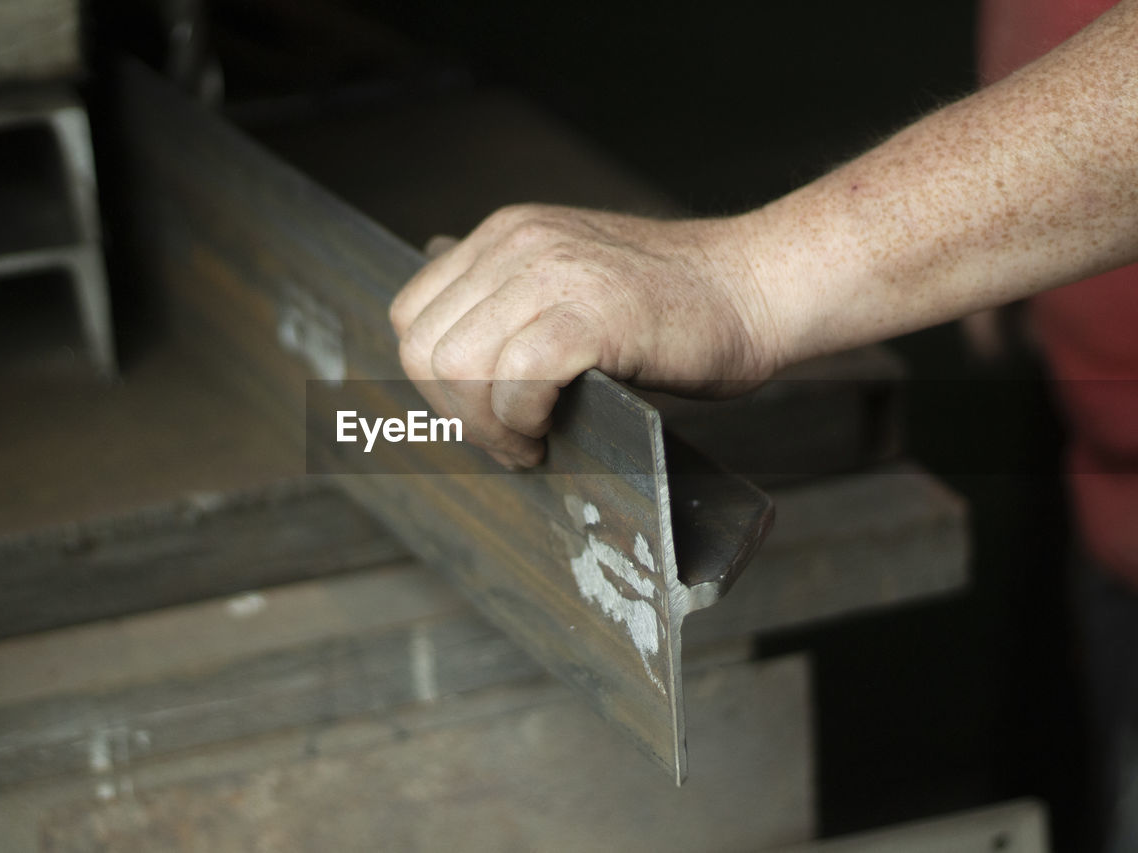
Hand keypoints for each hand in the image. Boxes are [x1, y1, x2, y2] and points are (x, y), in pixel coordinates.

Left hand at [389, 204, 784, 467]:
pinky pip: (518, 378)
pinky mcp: (592, 311)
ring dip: (487, 425)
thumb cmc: (673, 306)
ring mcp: (553, 272)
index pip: (414, 315)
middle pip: (425, 348)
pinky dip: (523, 421)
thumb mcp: (570, 285)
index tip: (480, 416)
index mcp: (505, 235)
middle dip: (456, 414)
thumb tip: (454, 382)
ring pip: (460, 367)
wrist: (756, 286)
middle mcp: (517, 243)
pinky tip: (550, 432)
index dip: (436, 382)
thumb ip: (511, 313)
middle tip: (508, 442)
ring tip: (529, 441)